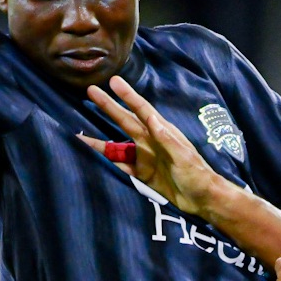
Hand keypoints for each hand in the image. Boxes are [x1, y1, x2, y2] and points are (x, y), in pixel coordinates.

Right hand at [80, 77, 223, 218]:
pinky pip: (119, 166)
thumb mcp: (183, 156)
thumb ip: (167, 139)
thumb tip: (151, 118)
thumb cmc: (197, 174)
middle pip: (124, 121)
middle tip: (90, 90)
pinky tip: (91, 157)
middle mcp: (149, 141)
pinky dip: (105, 162)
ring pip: (117, 145)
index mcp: (161, 133)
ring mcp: (144, 157)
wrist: (202, 199)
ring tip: (78, 131)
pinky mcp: (141, 174)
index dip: (127, 96)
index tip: (113, 81)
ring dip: (99, 139)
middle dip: (108, 106)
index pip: (142, 110)